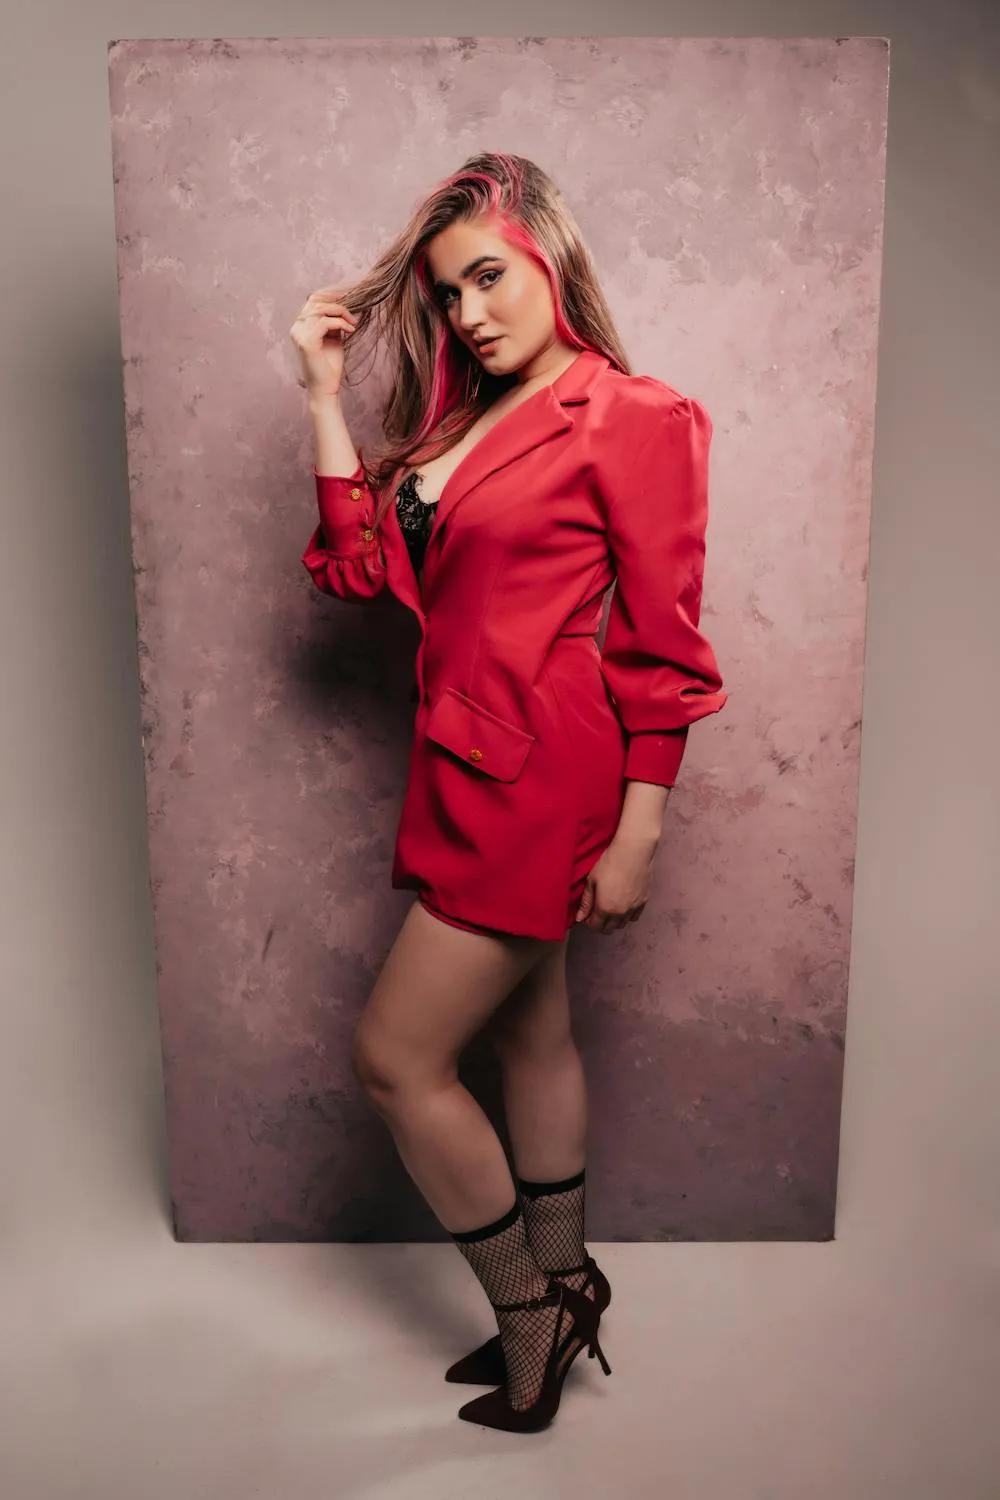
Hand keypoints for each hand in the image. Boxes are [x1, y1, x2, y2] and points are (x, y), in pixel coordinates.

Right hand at [289, 284, 358, 398]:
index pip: (313, 300)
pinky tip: (350, 330)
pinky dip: (340, 323)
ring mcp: (299, 334)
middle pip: (316, 300)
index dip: (331, 294)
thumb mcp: (333, 338)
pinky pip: (324, 322)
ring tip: (353, 323)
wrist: (326, 388)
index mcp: (301, 325)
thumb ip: (333, 322)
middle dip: (337, 300)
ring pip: (321, 309)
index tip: (349, 296)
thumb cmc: (330, 366)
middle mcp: (297, 327)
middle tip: (354, 306)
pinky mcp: (306, 342)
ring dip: (341, 312)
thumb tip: (343, 306)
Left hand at [574, 831, 657, 932]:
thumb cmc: (608, 864)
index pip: (595, 926)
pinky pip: (634, 917)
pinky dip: (627, 915)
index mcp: (604, 909)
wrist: (633, 853)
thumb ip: (586, 902)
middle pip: (608, 929)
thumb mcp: (592, 881)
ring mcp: (633, 909)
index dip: (589, 921)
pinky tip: (623, 904)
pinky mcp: (644, 902)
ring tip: (611, 907)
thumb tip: (580, 919)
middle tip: (598, 911)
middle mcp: (620, 914)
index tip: (588, 913)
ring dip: (614, 921)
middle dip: (601, 923)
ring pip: (622, 925)